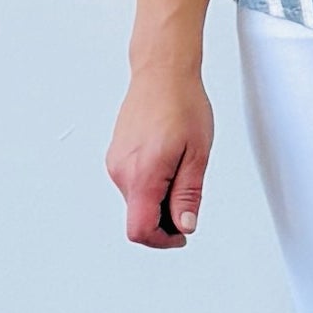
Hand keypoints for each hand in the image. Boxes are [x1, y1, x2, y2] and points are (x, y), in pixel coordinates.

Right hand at [105, 70, 214, 248]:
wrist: (161, 73)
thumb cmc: (182, 104)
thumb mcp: (197, 154)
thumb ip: (188, 194)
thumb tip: (184, 225)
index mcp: (142, 174)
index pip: (141, 230)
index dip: (164, 240)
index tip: (182, 233)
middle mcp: (121, 172)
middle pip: (138, 218)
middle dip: (165, 220)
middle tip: (190, 199)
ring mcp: (115, 163)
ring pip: (136, 202)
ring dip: (160, 201)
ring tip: (182, 171)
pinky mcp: (116, 156)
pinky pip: (132, 184)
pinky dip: (152, 186)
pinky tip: (169, 164)